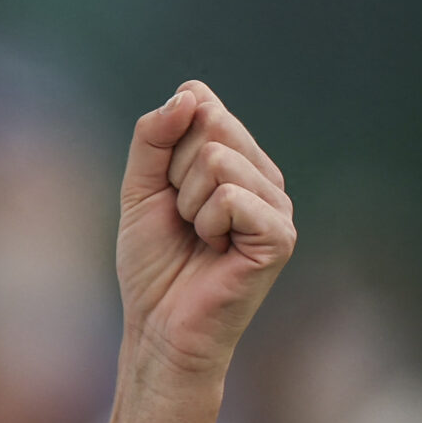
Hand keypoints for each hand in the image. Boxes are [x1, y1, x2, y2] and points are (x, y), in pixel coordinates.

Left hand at [85, 82, 294, 422]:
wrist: (160, 329)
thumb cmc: (154, 265)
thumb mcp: (140, 187)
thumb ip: (155, 135)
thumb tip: (190, 93)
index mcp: (237, 159)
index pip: (199, 103)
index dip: (166, 148)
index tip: (168, 193)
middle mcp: (264, 176)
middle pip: (209, 126)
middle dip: (175, 175)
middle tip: (184, 222)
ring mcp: (277, 204)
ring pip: (218, 160)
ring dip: (190, 204)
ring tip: (200, 239)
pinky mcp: (280, 235)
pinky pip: (231, 195)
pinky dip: (208, 223)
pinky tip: (217, 251)